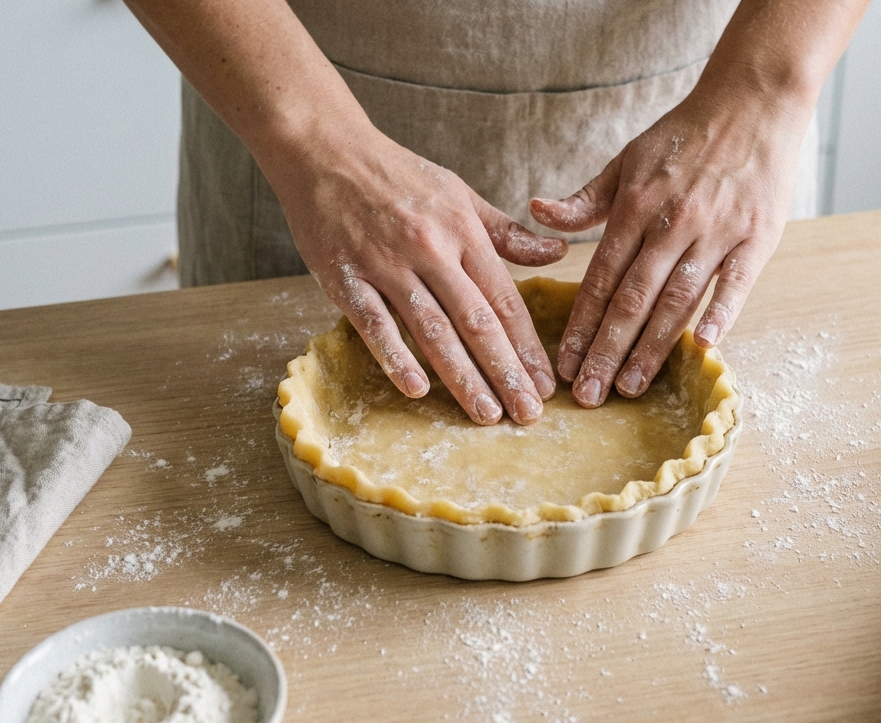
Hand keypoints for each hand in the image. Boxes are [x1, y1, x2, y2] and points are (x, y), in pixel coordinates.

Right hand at [280, 124, 567, 424]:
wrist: (324, 150)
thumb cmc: (397, 175)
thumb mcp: (459, 195)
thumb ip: (506, 233)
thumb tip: (556, 254)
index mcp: (462, 231)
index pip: (503, 298)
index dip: (527, 345)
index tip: (546, 383)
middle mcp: (429, 249)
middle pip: (475, 321)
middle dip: (505, 371)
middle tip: (528, 413)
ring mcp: (386, 264)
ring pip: (431, 329)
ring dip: (462, 376)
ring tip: (486, 414)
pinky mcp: (345, 277)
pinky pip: (374, 323)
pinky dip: (395, 357)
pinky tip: (417, 389)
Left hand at [530, 88, 810, 407]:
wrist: (752, 101)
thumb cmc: (685, 135)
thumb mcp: (626, 159)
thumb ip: (585, 199)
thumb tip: (537, 213)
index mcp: (635, 206)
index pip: (600, 278)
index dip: (581, 324)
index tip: (564, 364)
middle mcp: (671, 222)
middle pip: (633, 298)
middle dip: (606, 350)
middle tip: (587, 395)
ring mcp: (716, 230)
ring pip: (677, 298)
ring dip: (652, 347)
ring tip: (629, 386)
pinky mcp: (757, 235)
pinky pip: (736, 281)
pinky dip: (721, 312)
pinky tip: (704, 345)